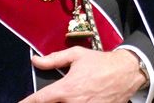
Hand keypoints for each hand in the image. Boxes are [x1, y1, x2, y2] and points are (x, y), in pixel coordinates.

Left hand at [19, 47, 145, 102]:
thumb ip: (54, 59)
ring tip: (66, 98)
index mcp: (66, 88)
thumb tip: (35, 60)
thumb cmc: (101, 62)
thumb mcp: (77, 55)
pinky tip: (79, 100)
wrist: (126, 72)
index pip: (39, 99)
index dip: (27, 102)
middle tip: (51, 97)